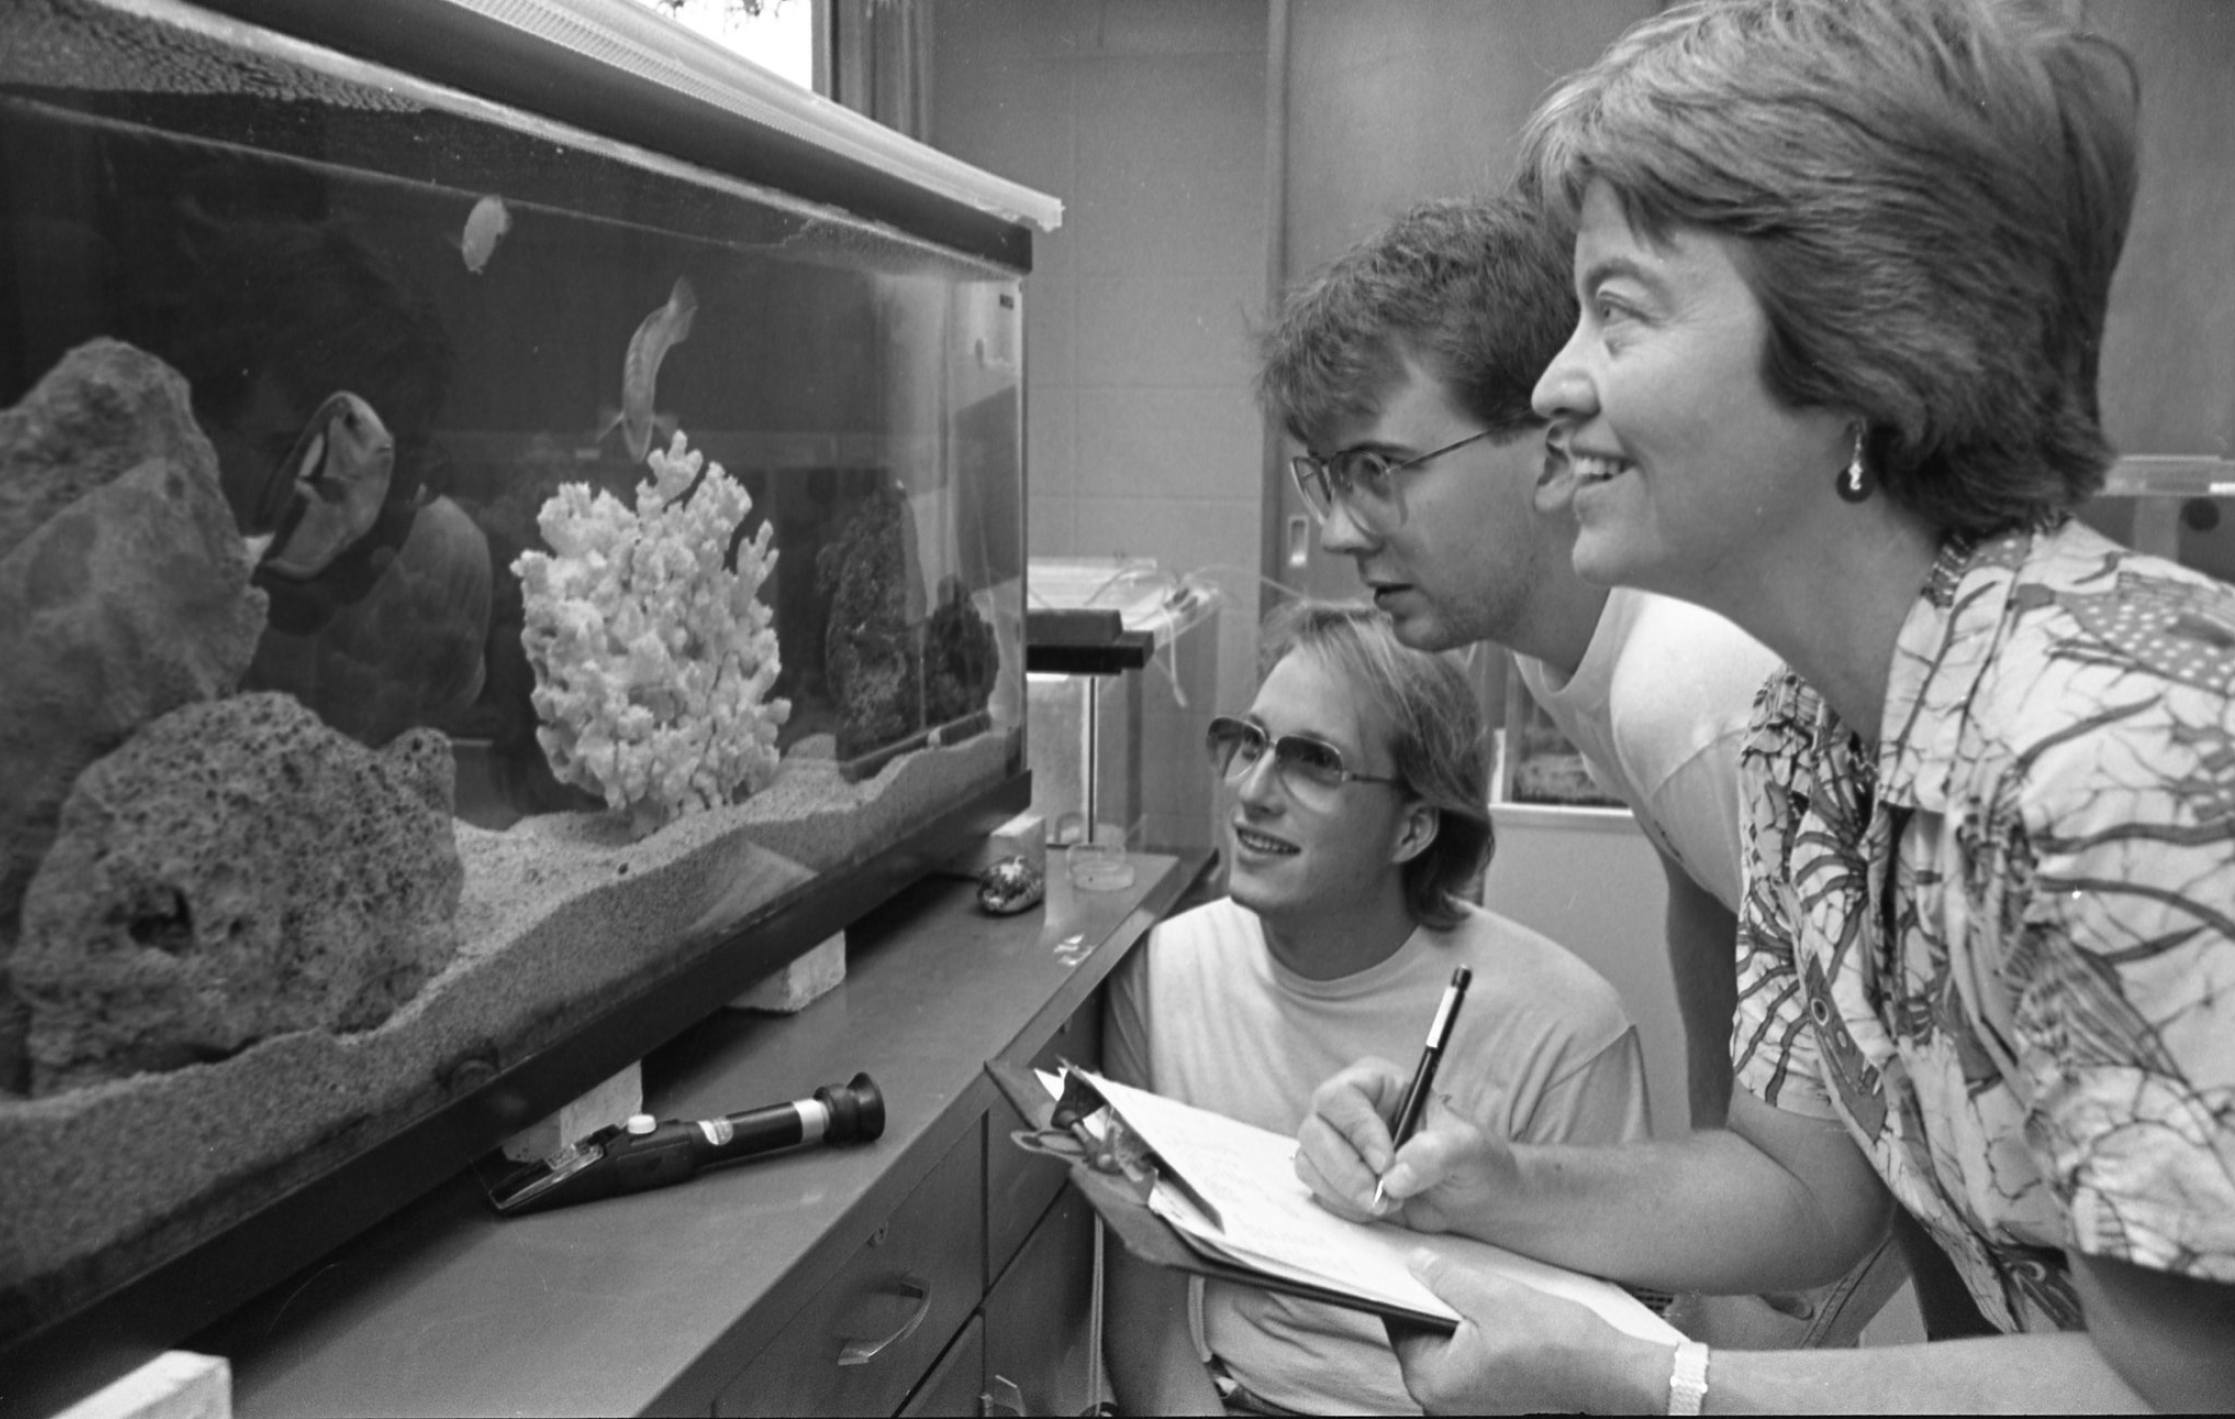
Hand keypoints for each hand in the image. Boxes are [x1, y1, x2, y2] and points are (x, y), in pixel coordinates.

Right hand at [1293, 1060, 1514, 1234]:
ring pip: (1309, 1162)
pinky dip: (1344, 1206)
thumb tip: (1394, 1176)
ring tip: (1390, 1202)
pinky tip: (1379, 1209)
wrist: (1472, 1199)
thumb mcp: (1470, 1149)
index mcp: (1379, 1084)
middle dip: (1346, 1171)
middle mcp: (1350, 1110)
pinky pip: (1317, 1190)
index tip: (1385, 1164)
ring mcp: (1338, 1144)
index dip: (1357, 1130)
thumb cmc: (1472, 1161)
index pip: (1342, 1096)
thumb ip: (1437, 1154)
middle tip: (1382, 1196)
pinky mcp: (1334, 1177)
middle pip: (1314, 1130)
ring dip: (1344, 1192)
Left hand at [1387, 1251, 1665, 1414]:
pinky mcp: (1495, 1404)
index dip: (1404, 1289)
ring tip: (1486, 1295)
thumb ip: (1445, 1278)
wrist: (1614, 1378)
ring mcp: (1470, 1407)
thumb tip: (1417, 1264)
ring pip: (1451, 1349)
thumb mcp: (1494, 1297)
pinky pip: (1474, 1363)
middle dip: (1437, 1305)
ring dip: (1462, 1321)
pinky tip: (1502, 1318)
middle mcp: (1444, 1403)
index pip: (1397, 1324)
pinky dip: (1482, 1340)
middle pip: (1423, 1338)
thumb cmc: (1560, 1348)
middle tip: (1455, 1273)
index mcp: (1432, 1381)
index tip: (1409, 1265)